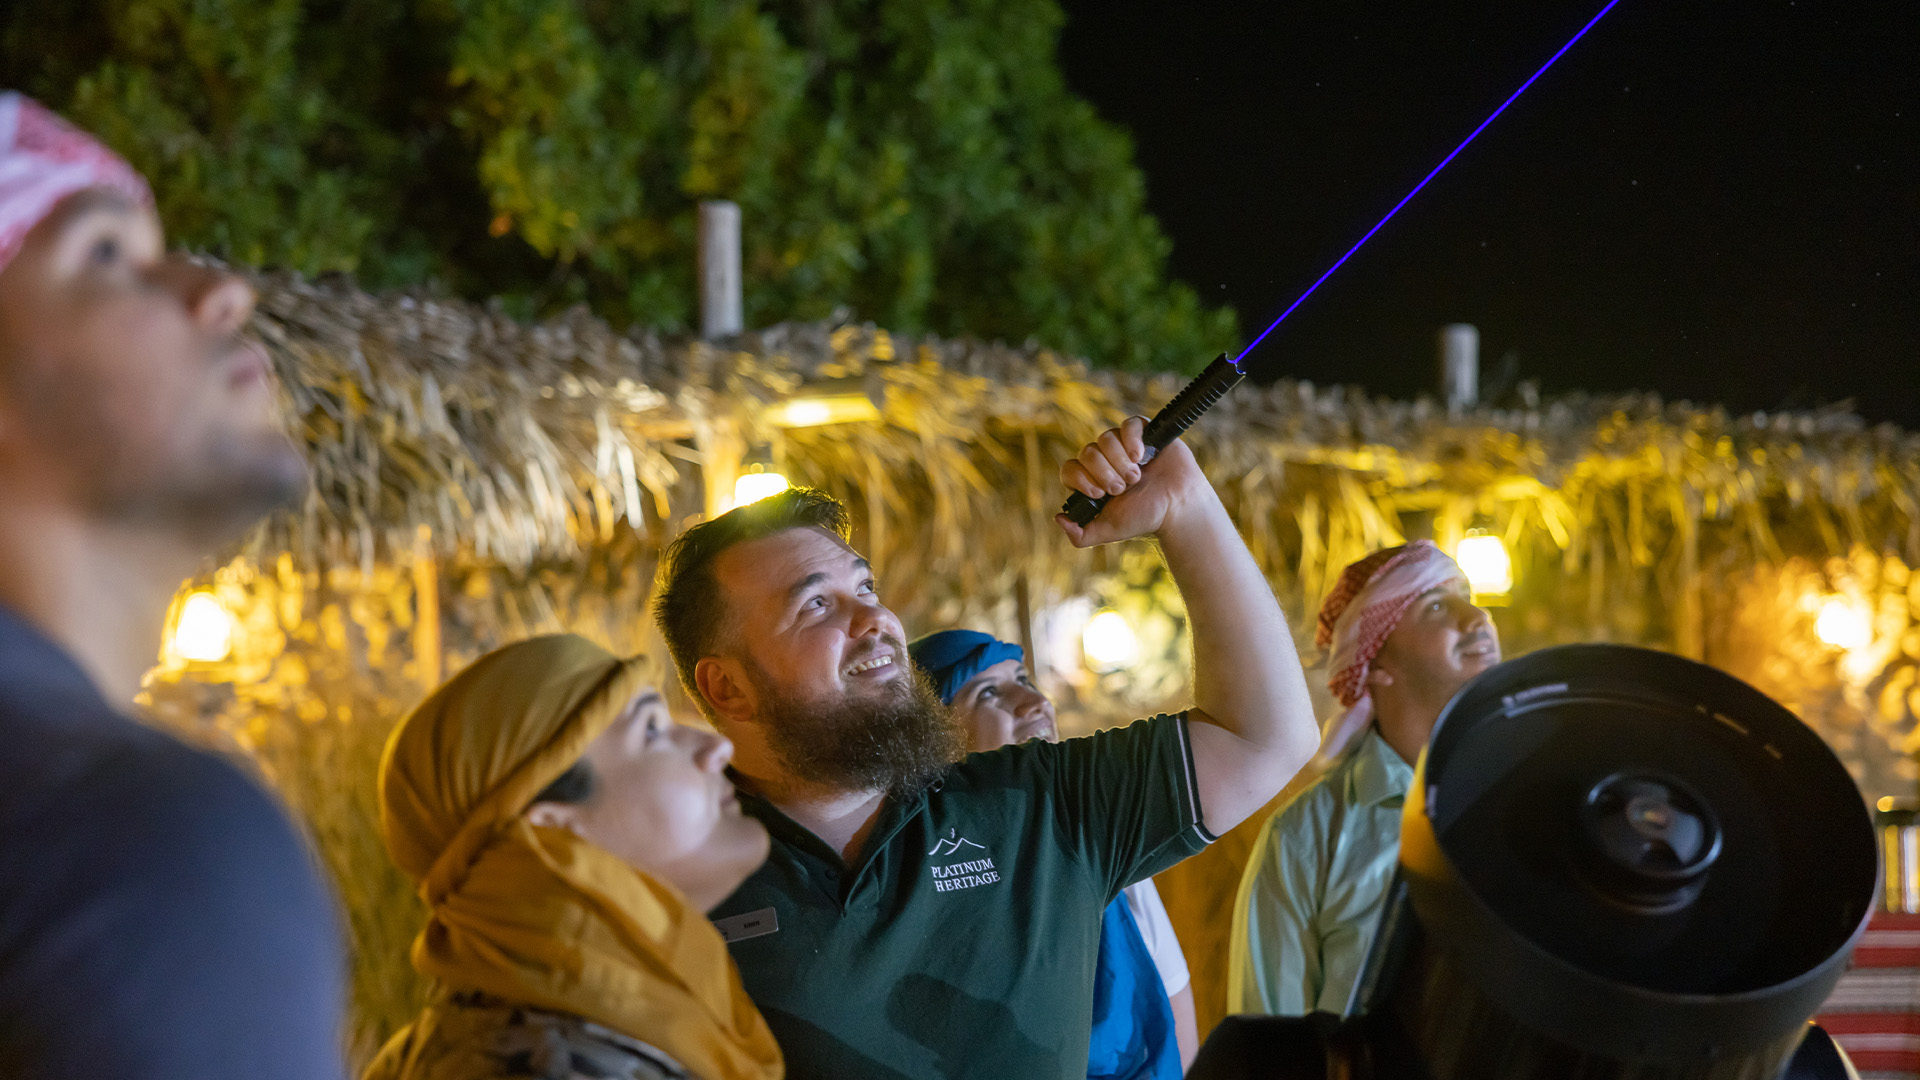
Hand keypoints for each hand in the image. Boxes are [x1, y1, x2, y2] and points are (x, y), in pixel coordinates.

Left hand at [1055, 416, 1207, 546]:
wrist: (1178, 507)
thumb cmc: (1145, 517)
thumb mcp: (1109, 531)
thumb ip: (1080, 535)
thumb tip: (1058, 518)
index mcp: (1092, 479)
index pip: (1070, 468)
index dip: (1081, 478)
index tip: (1099, 494)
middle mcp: (1104, 460)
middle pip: (1087, 452)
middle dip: (1105, 473)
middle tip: (1123, 488)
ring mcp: (1122, 445)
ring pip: (1105, 438)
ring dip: (1120, 461)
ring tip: (1137, 477)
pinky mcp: (1142, 433)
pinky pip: (1128, 424)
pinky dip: (1132, 440)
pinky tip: (1142, 457)